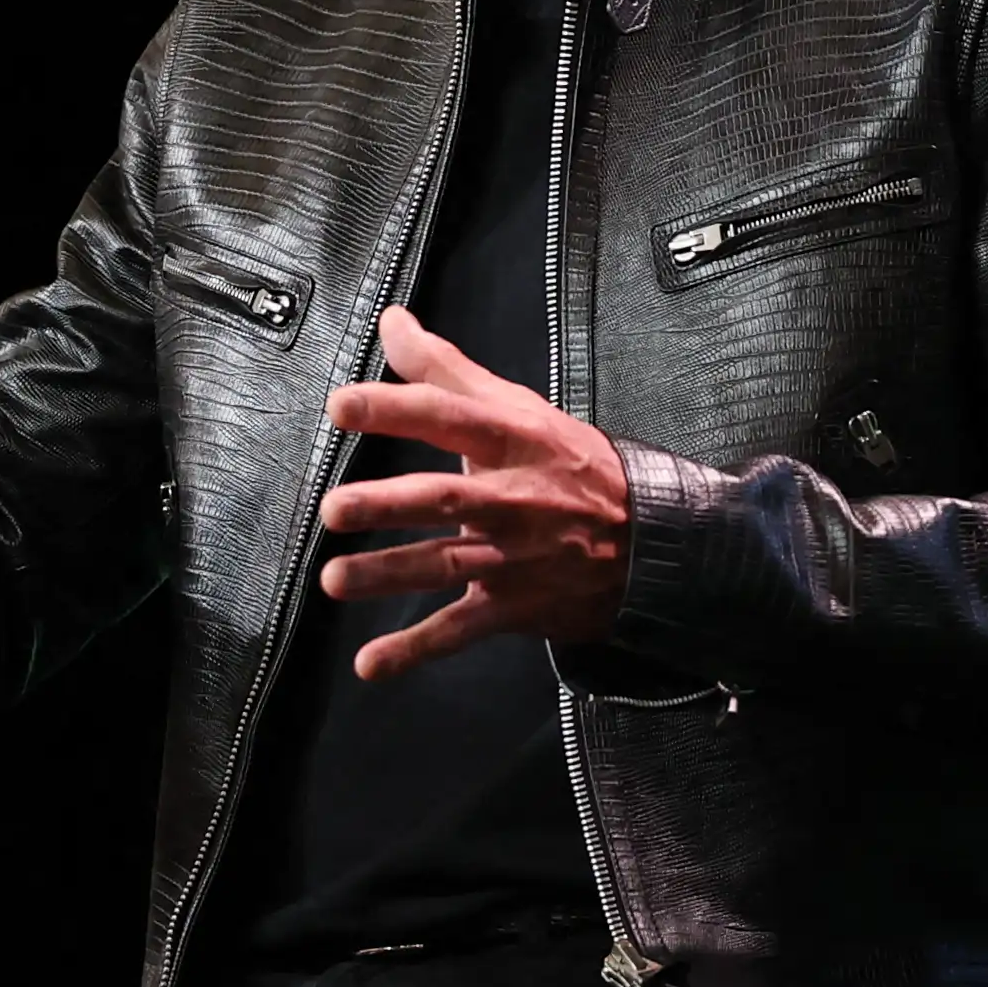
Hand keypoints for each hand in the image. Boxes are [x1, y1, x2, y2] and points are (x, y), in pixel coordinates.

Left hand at [312, 306, 632, 673]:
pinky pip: (460, 631)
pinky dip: (416, 650)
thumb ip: (446, 369)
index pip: (449, 417)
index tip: (341, 406)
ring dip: (388, 574)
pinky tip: (371, 665)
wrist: (653, 542)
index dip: (395, 408)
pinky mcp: (513, 606)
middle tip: (334, 510)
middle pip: (443, 498)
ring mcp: (511, 557)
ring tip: (334, 580)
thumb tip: (391, 321)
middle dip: (388, 504)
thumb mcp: (520, 408)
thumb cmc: (573, 466)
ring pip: (444, 565)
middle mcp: (510, 499)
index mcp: (513, 441)